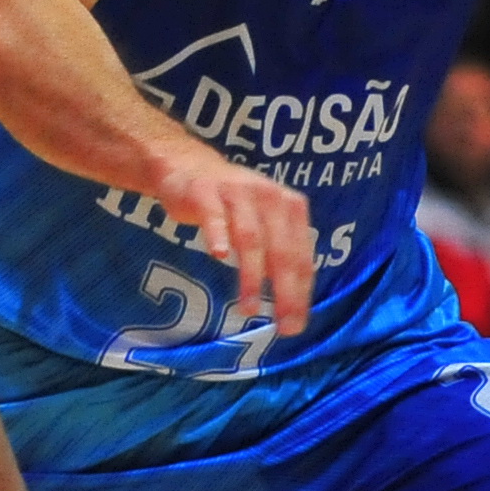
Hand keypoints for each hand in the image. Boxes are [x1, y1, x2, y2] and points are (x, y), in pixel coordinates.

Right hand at [156, 144, 316, 338]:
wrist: (187, 166)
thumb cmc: (233, 204)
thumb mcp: (264, 222)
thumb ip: (279, 252)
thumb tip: (292, 302)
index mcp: (291, 207)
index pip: (301, 256)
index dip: (301, 293)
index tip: (295, 324)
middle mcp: (270, 197)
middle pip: (282, 250)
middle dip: (285, 291)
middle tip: (282, 324)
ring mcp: (238, 193)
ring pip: (250, 239)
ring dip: (252, 276)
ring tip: (250, 308)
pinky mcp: (206, 192)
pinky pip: (214, 217)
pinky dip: (218, 236)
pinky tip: (218, 256)